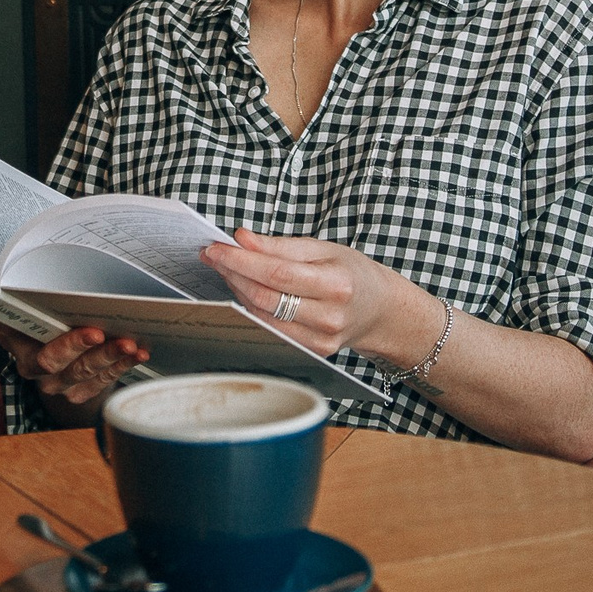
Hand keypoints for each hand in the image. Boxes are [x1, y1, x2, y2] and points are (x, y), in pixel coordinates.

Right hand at [0, 319, 150, 406]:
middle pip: (74, 370)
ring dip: (116, 360)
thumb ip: (16, 305)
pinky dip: (123, 366)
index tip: (95, 332)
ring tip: (134, 347)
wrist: (38, 341)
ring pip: (92, 376)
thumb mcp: (20, 309)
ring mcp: (63, 386)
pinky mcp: (81, 391)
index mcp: (24, 355)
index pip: (46, 358)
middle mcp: (42, 376)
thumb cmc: (32, 319)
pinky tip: (138, 355)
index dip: (71, 347)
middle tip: (124, 341)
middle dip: (102, 354)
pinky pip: (104, 381)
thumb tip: (5, 300)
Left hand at [200, 229, 440, 361]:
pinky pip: (270, 329)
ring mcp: (321, 340)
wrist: (380, 311)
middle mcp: (329, 317)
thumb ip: (281, 246)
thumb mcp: (324, 249)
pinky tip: (244, 291)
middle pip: (265, 297)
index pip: (277, 273)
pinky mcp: (312, 352)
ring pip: (262, 316)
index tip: (215, 247)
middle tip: (213, 255)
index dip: (241, 261)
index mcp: (336, 284)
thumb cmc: (351, 273)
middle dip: (232, 274)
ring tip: (226, 269)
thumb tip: (242, 239)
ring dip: (237, 291)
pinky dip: (251, 309)